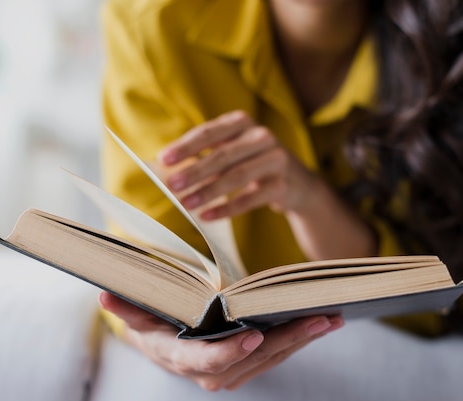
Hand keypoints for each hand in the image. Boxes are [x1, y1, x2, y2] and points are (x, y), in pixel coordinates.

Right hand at [99, 292, 344, 390]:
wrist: (165, 343)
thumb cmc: (152, 322)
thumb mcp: (139, 314)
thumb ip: (127, 307)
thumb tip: (105, 295)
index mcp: (181, 358)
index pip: (207, 361)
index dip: (230, 351)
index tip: (254, 336)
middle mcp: (209, 372)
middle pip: (252, 359)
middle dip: (287, 340)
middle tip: (318, 319)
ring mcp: (232, 371)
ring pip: (271, 358)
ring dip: (302, 339)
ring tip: (331, 318)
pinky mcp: (248, 365)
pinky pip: (277, 354)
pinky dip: (300, 339)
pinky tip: (323, 323)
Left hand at [157, 110, 321, 219]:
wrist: (298, 184)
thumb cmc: (253, 165)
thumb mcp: (233, 152)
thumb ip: (206, 156)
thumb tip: (168, 171)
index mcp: (243, 123)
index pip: (210, 132)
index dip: (186, 146)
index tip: (164, 160)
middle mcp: (262, 136)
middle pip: (222, 155)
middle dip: (194, 171)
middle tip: (171, 185)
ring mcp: (276, 159)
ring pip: (236, 176)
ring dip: (208, 191)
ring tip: (186, 203)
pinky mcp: (283, 185)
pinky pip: (251, 198)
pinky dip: (227, 208)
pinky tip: (207, 215)